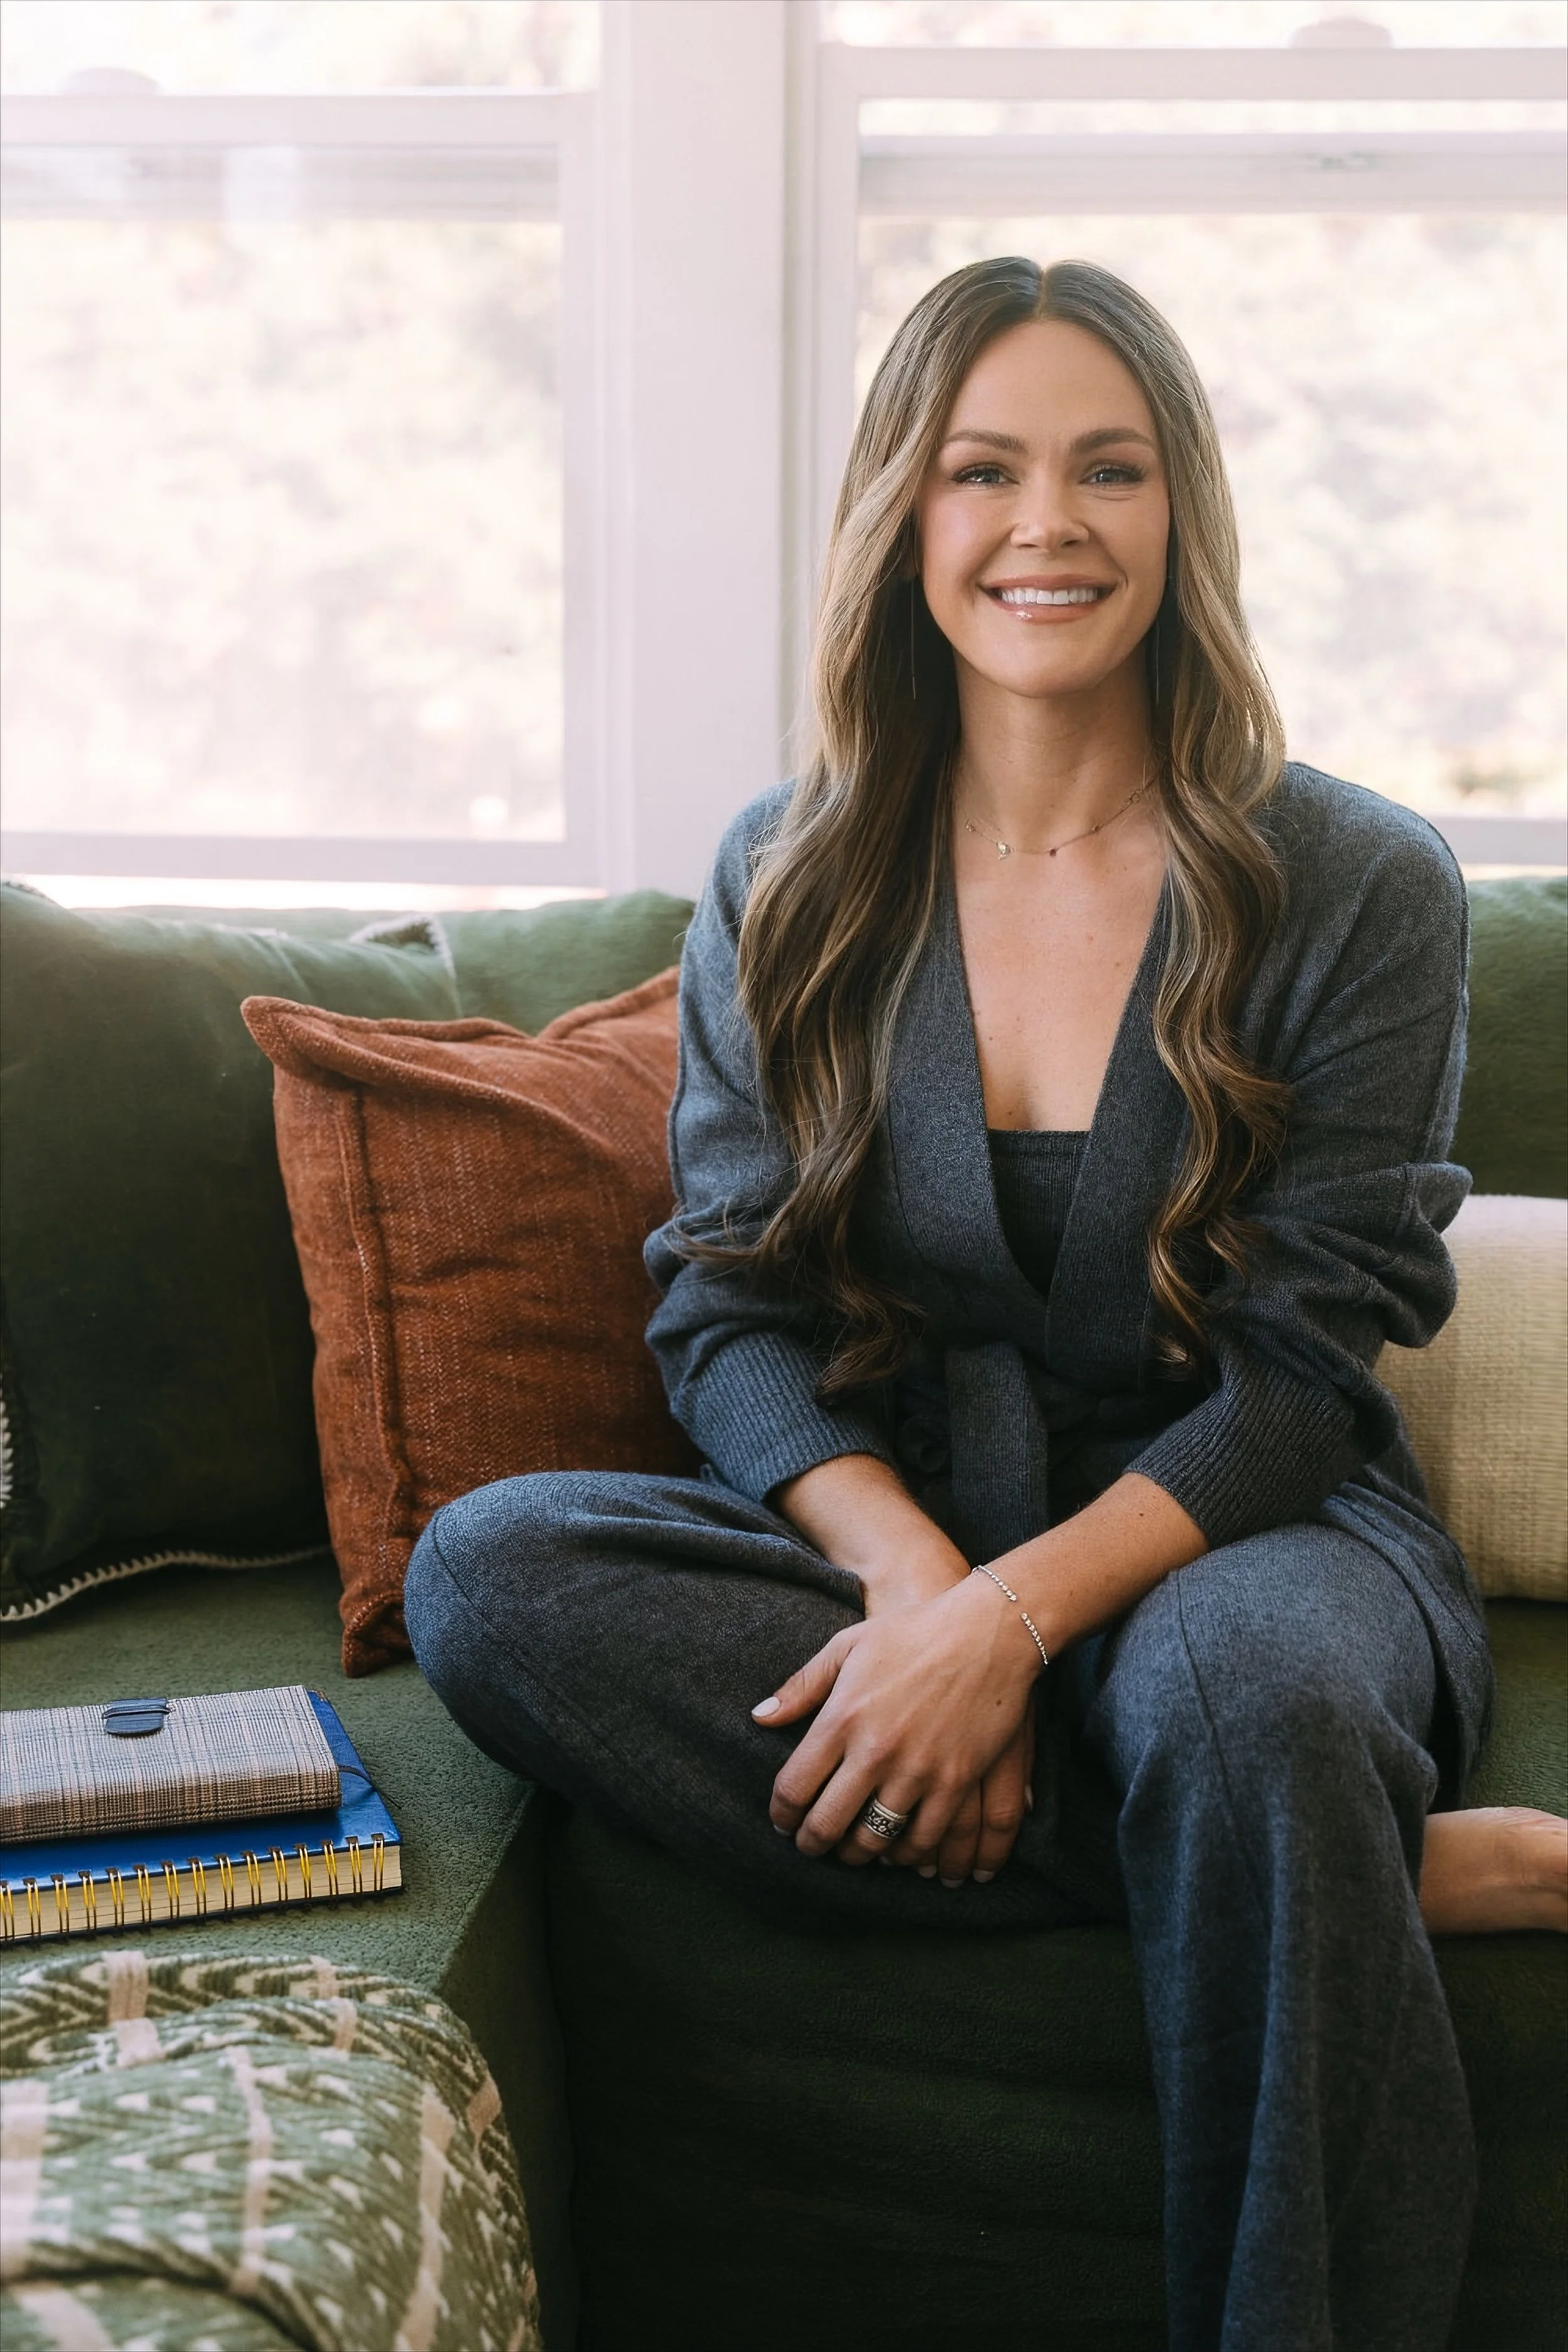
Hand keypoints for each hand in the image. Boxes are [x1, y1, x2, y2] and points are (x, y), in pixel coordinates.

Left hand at [753, 1573, 1041, 1879]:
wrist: (988, 1632)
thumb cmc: (913, 1633)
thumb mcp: (848, 1645)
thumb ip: (802, 1686)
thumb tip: (759, 1717)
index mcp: (841, 1718)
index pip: (794, 1788)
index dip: (782, 1815)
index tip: (782, 1822)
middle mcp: (874, 1751)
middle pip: (828, 1824)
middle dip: (812, 1843)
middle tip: (810, 1846)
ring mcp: (917, 1771)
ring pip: (875, 1840)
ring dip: (858, 1855)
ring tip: (852, 1852)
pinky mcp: (955, 1782)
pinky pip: (925, 1839)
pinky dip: (909, 1856)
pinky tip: (900, 1853)